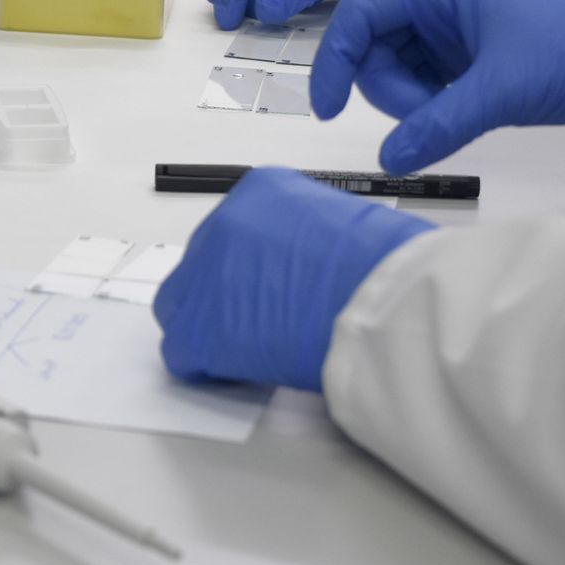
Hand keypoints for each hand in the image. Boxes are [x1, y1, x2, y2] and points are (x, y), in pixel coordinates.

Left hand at [153, 167, 433, 391]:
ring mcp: (205, 276)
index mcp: (261, 193)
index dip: (251, 268)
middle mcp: (225, 224)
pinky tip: (240, 372)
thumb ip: (312, 240)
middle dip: (222, 293)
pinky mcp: (200, 329)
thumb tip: (312, 267)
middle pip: (200, 266)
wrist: (381, 295)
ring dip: (212, 327)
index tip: (269, 287)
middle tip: (257, 320)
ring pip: (181, 307)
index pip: (234, 232)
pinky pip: (182, 353)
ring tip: (251, 347)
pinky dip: (207, 366)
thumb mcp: (347, 225)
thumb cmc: (383, 263)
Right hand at [311, 0, 564, 173]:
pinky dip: (430, 109)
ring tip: (459, 115)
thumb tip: (390, 158)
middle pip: (373, 49)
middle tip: (430, 117)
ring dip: (413, 104)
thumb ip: (439, 123)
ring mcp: (452, 31)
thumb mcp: (502, 89)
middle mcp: (439, 0)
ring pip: (397, 73)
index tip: (329, 108)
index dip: (336, 61)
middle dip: (392, 92)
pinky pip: (423, 87)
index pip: (361, 14)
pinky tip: (461, 116)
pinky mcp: (466, 60)